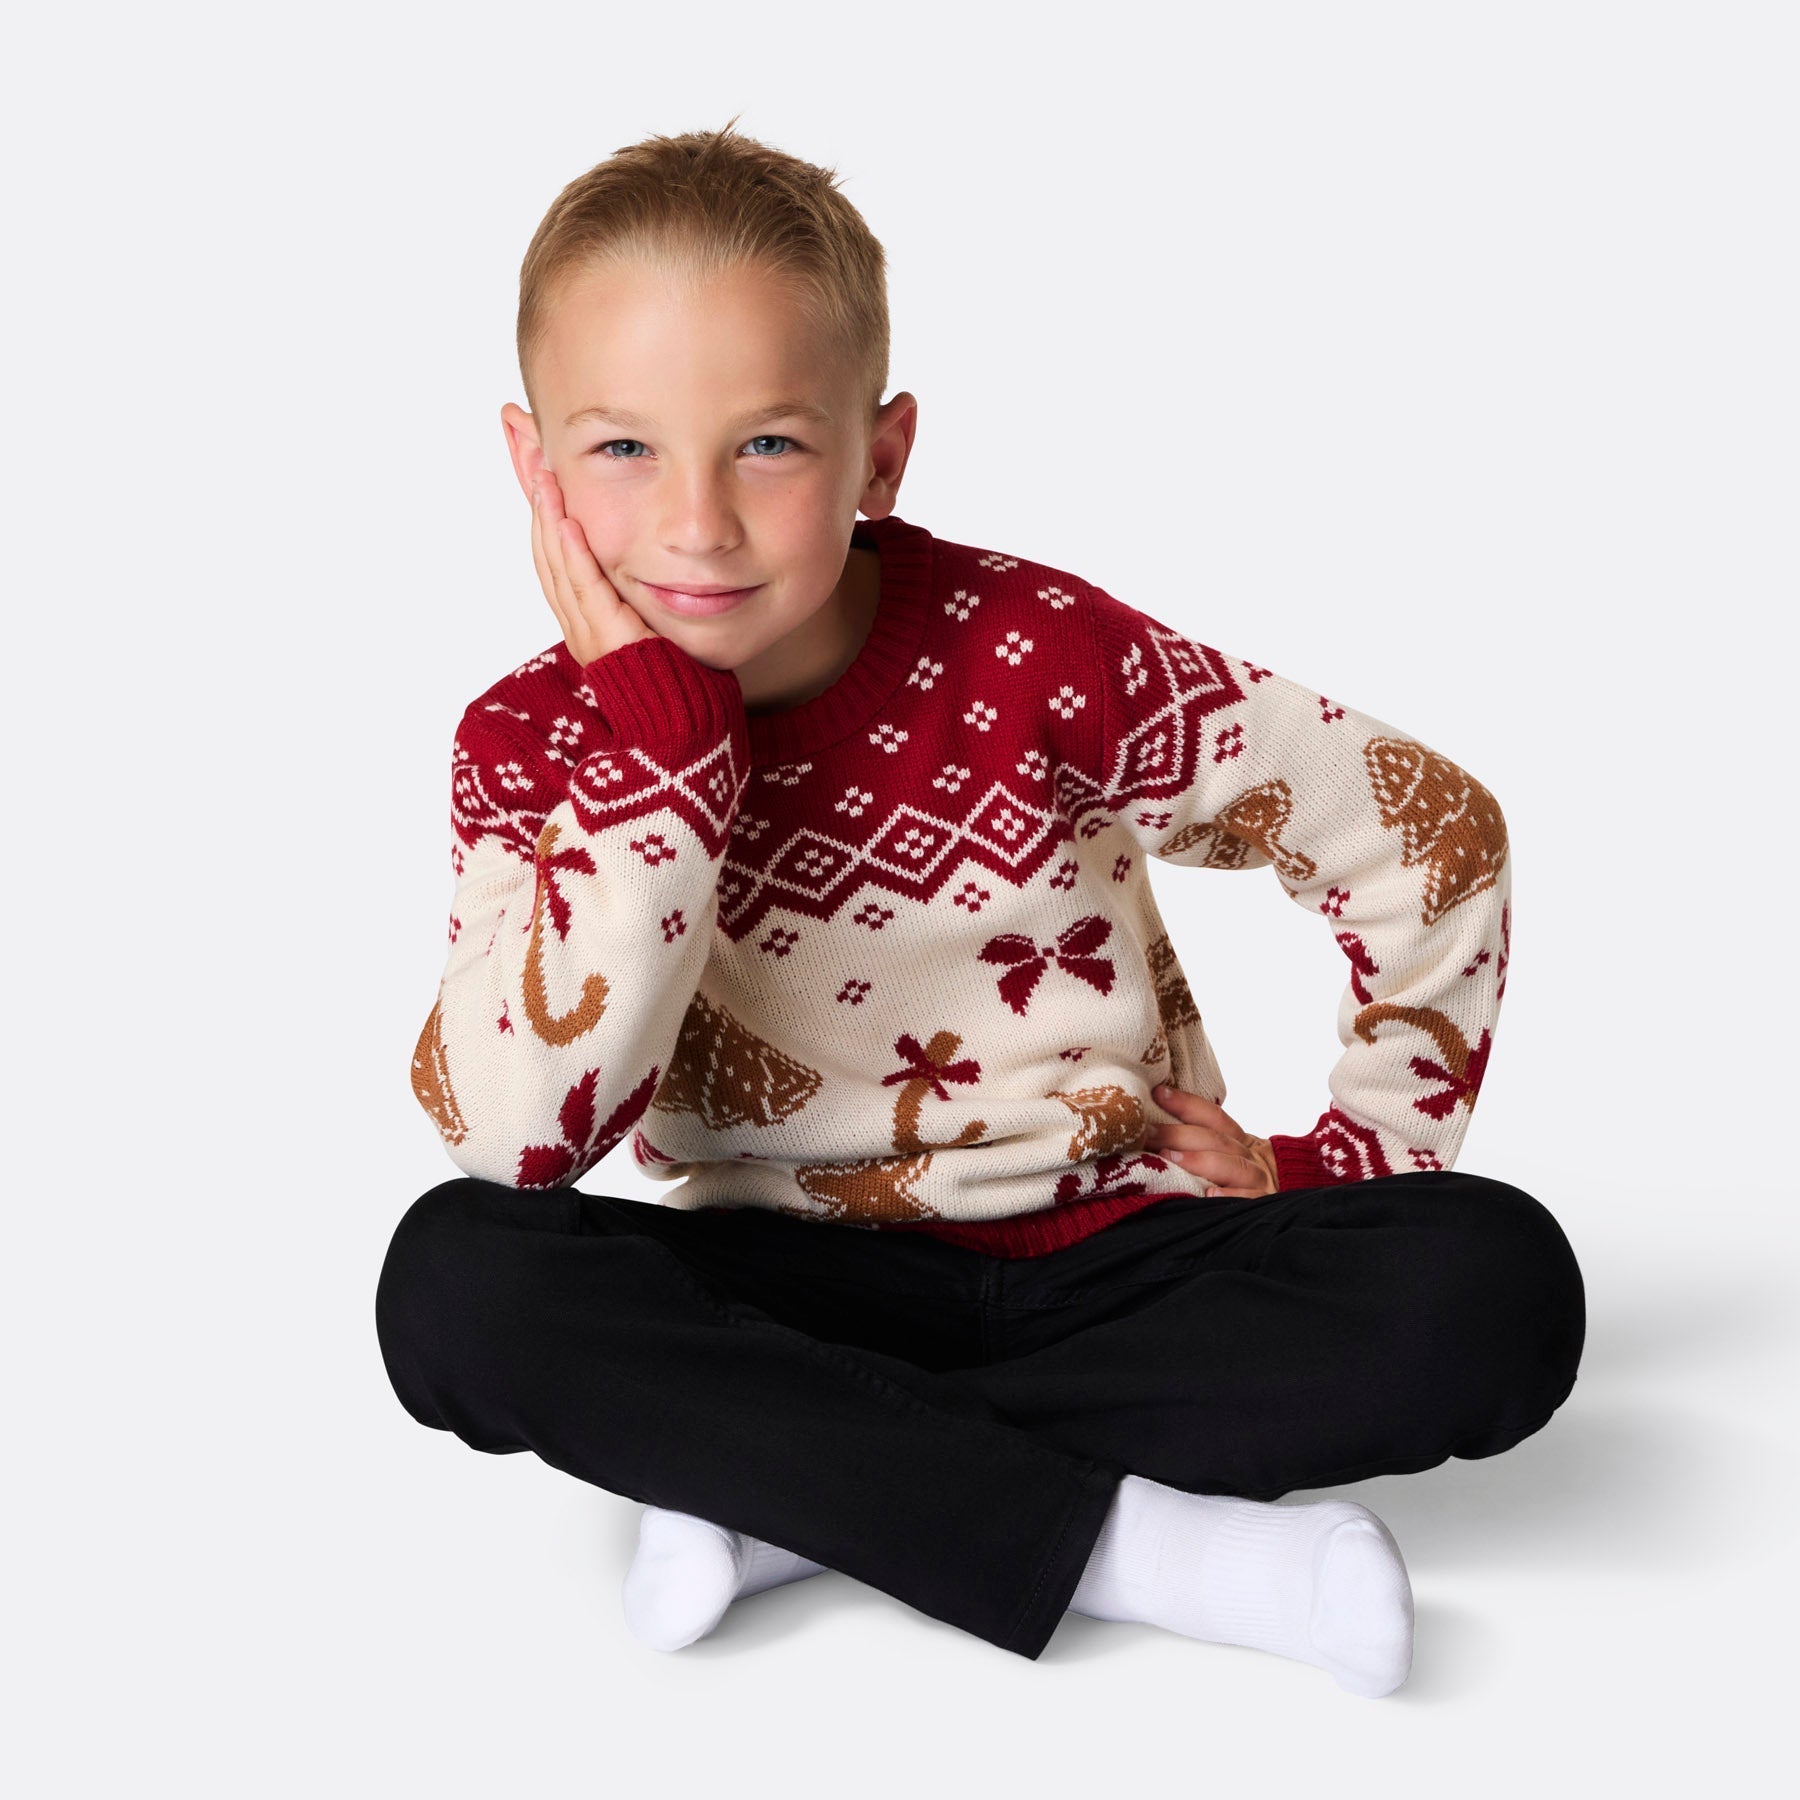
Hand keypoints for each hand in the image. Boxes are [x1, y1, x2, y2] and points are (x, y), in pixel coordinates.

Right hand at [528, 468, 658, 665]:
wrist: (683, 720)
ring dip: (550, 521)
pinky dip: (574, 554)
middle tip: (535, 466)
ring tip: (545, 481)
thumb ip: (631, 597)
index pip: (554, 562)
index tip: (542, 480)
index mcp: (582, 623)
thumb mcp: (645, 624)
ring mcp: (586, 635)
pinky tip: (569, 523)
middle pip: (547, 558)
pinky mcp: (606, 639)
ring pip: (558, 568)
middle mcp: (576, 629)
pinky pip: (585, 589)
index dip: (545, 520)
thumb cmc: (673, 675)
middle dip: (540, 511)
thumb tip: (635, 564)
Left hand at [1146, 1082, 1279, 1199]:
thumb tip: (1153, 1135)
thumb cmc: (1245, 1181)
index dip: (1186, 1103)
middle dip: (1179, 1135)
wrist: (1294, 1202)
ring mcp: (1259, 1180)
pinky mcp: (1263, 1205)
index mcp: (1239, 1140)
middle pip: (1215, 1140)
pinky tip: (1209, 1195)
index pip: (1213, 1116)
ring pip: (1231, 1166)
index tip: (1158, 1093)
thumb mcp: (1230, 1157)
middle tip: (1148, 1133)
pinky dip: (1229, 1196)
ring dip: (1199, 1161)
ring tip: (1170, 1158)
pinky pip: (1248, 1199)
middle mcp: (1250, 1156)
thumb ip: (1201, 1145)